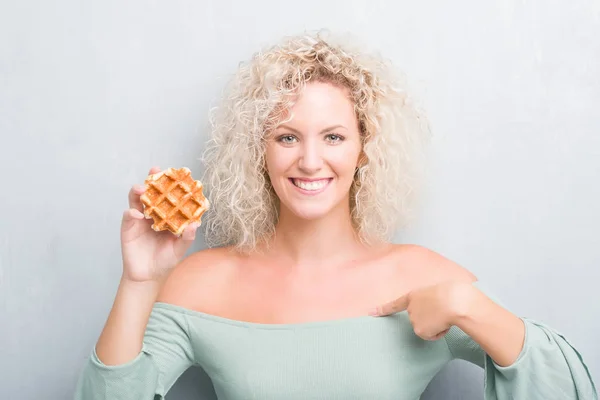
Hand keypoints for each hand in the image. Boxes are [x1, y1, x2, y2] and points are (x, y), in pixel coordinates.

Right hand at [120, 166, 199, 282]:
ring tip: (141, 189)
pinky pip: (128, 215)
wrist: (148, 276)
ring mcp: (139, 219)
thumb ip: (187, 237)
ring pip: (136, 200)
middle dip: (152, 180)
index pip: (168, 196)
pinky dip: (131, 212)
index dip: (170, 184)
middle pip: (151, 192)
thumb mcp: (179, 249)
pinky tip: (138, 215)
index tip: (175, 173)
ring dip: (137, 191)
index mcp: (166, 215)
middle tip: (155, 170)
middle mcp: (152, 213)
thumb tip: (195, 224)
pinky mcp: (128, 227)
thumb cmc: (166, 260)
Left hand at [370, 281, 472, 340]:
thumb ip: (430, 303)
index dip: (382, 309)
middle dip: (432, 318)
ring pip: (428, 328)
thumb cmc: (452, 294)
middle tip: (442, 309)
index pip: (395, 304)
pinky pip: (432, 335)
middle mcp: (410, 308)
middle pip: (420, 320)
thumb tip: (435, 316)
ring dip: (437, 324)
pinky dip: (440, 332)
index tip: (370, 312)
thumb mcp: (437, 293)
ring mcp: (413, 319)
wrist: (454, 301)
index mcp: (413, 295)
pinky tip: (444, 322)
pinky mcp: (419, 330)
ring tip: (445, 314)